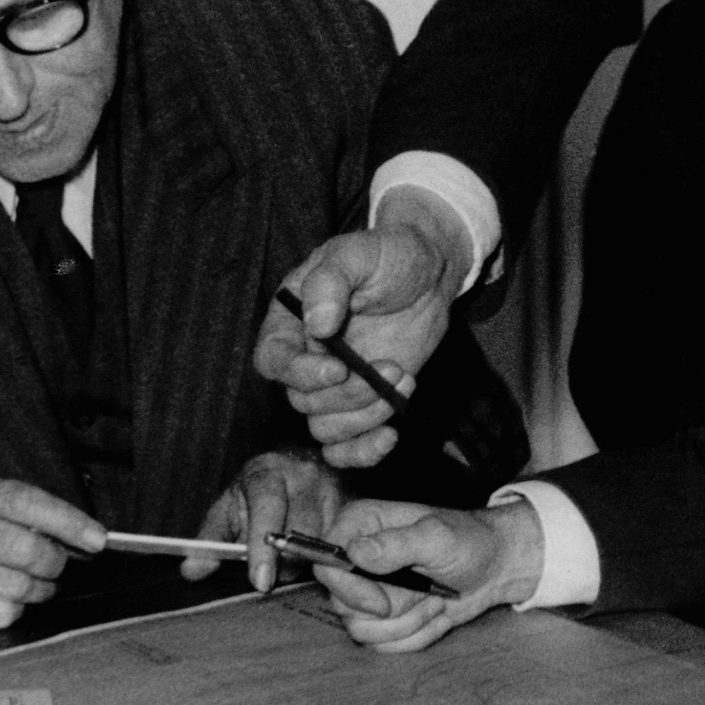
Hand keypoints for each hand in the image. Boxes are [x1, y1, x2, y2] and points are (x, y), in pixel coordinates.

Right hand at [0, 476, 103, 629]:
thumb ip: (13, 506)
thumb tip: (76, 531)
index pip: (28, 503)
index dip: (69, 521)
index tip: (99, 539)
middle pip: (32, 550)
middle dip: (55, 560)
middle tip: (52, 560)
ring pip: (24, 585)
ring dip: (39, 586)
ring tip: (24, 576)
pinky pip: (6, 612)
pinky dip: (16, 606)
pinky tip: (1, 593)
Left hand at [198, 450, 341, 590]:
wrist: (302, 463)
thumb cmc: (259, 491)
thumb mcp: (230, 507)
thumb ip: (210, 539)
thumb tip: (190, 570)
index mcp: (267, 472)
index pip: (267, 509)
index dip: (263, 548)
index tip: (260, 582)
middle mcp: (305, 474)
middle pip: (297, 535)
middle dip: (282, 564)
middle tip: (270, 572)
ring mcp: (335, 488)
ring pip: (321, 545)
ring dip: (304, 565)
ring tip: (290, 559)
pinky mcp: (357, 505)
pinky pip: (341, 545)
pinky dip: (325, 559)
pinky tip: (315, 555)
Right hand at [255, 188, 472, 468]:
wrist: (431, 272)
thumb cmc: (388, 255)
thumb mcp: (358, 252)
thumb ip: (330, 282)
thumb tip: (316, 325)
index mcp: (290, 321)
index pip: (273, 361)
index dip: (300, 373)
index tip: (339, 368)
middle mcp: (306, 358)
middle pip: (303, 400)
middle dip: (349, 394)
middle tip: (391, 368)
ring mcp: (335, 385)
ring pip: (325, 427)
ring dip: (365, 417)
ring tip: (404, 382)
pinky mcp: (364, 402)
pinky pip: (346, 446)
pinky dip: (363, 451)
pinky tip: (391, 436)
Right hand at [315, 495, 545, 652]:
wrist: (496, 567)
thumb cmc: (470, 542)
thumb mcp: (438, 538)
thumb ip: (397, 544)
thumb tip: (355, 552)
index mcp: (362, 524)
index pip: (325, 564)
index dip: (348, 590)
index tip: (382, 603)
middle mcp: (357, 558)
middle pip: (340, 603)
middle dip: (389, 613)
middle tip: (426, 595)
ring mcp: (369, 590)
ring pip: (361, 629)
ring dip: (407, 625)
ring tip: (436, 601)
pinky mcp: (383, 617)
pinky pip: (383, 644)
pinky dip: (416, 636)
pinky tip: (438, 614)